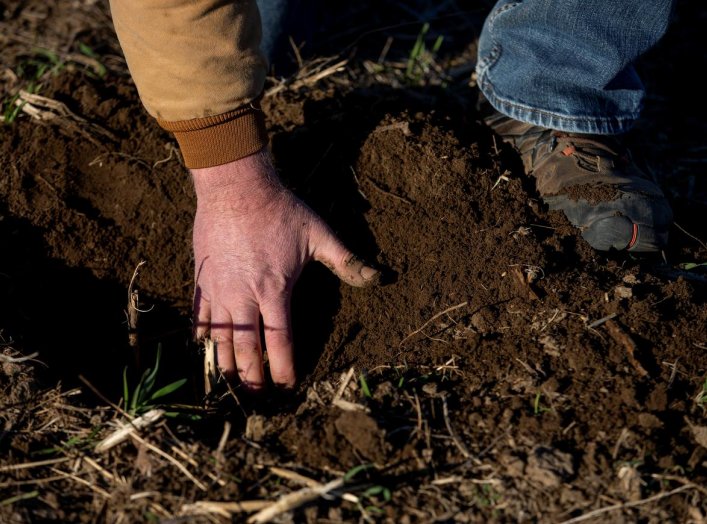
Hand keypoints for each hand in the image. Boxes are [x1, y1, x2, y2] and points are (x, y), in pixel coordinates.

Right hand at [191, 148, 378, 389]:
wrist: (235, 186)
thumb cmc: (278, 210)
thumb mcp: (319, 234)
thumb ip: (347, 262)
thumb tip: (380, 278)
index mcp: (275, 291)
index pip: (280, 342)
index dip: (284, 369)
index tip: (287, 386)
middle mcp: (244, 297)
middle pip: (247, 350)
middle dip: (253, 379)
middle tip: (258, 398)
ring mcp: (219, 290)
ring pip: (219, 340)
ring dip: (226, 366)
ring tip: (232, 385)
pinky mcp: (201, 280)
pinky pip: (198, 318)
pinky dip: (201, 339)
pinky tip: (205, 352)